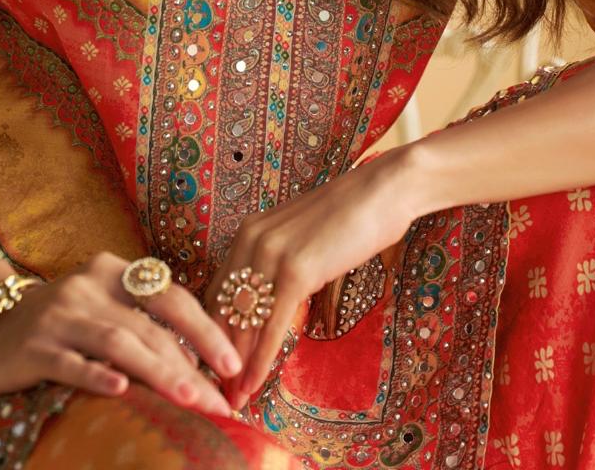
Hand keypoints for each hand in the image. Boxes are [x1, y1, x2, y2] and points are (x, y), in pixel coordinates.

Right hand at [0, 252, 242, 417]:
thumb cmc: (65, 320)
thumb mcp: (105, 307)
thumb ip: (144, 323)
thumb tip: (203, 364)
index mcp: (116, 271)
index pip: (172, 297)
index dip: (206, 330)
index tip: (233, 365)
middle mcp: (90, 286)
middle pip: (150, 326)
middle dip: (190, 364)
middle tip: (218, 402)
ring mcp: (61, 314)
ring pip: (119, 342)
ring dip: (158, 372)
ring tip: (190, 399)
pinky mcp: (35, 346)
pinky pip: (71, 362)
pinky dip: (97, 375)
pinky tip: (120, 391)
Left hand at [205, 147, 415, 407]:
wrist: (382, 191)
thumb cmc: (349, 217)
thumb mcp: (300, 238)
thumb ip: (277, 263)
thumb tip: (268, 300)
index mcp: (248, 233)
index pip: (217, 293)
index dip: (211, 335)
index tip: (212, 366)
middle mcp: (251, 241)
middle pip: (222, 312)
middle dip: (217, 357)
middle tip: (214, 395)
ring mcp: (272, 254)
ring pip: (242, 324)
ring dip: (234, 368)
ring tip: (230, 402)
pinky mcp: (297, 270)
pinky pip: (270, 326)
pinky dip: (259, 362)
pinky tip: (252, 386)